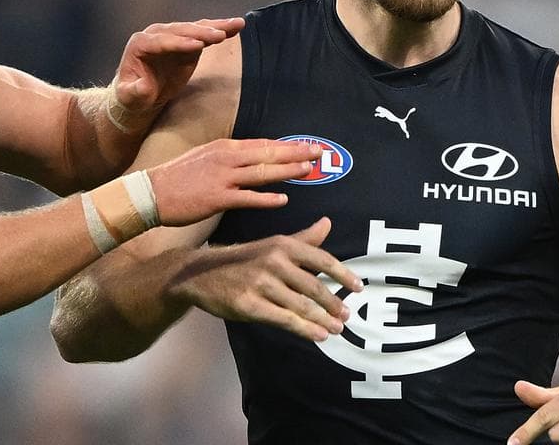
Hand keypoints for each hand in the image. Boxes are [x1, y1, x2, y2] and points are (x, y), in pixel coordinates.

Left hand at [110, 18, 243, 128]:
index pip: (161, 41)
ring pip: (195, 28)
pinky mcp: (187, 41)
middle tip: (219, 36)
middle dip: (200, 33)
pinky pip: (204, 34)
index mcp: (140, 44)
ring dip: (215, 27)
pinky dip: (220, 30)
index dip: (179, 43)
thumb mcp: (130, 97)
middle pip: (180, 31)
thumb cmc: (133, 95)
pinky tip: (236, 26)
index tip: (197, 46)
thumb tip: (144, 86)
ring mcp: (173, 35)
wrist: (141, 93)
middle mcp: (156, 34)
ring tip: (235, 25)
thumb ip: (135, 92)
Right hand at [147, 138, 316, 224]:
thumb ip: (228, 157)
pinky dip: (266, 199)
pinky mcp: (217, 198)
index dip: (286, 145)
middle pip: (268, 153)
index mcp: (224, 147)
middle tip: (319, 151)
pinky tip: (283, 199)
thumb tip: (249, 158)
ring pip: (262, 172)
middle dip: (295, 152)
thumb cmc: (177, 177)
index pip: (262, 144)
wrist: (152, 192)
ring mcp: (222, 177)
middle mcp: (226, 158)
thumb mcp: (204, 157)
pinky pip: (247, 198)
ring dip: (287, 170)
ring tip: (308, 169)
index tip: (306, 144)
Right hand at [170, 218, 362, 341]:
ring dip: (323, 320)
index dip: (342, 275)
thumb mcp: (272, 245)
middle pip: (313, 286)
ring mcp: (260, 283)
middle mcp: (273, 261)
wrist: (200, 273)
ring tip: (336, 329)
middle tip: (346, 316)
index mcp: (282, 244)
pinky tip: (317, 336)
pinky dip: (304, 329)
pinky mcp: (248, 304)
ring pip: (301, 305)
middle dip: (333, 303)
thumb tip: (328, 223)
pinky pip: (283, 319)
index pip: (321, 259)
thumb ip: (303, 239)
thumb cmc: (243, 260)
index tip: (358, 288)